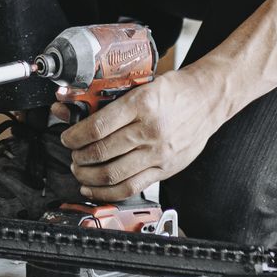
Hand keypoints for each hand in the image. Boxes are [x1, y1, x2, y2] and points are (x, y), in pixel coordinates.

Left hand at [58, 70, 227, 201]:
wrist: (208, 99)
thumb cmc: (175, 89)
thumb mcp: (142, 83)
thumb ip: (111, 98)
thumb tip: (76, 105)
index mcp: (142, 104)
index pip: (98, 127)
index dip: (75, 136)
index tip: (67, 138)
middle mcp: (150, 131)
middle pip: (102, 152)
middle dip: (79, 157)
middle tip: (72, 155)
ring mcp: (159, 153)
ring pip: (114, 174)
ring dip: (89, 176)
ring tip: (80, 171)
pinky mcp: (166, 169)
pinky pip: (132, 187)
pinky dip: (108, 193)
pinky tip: (95, 189)